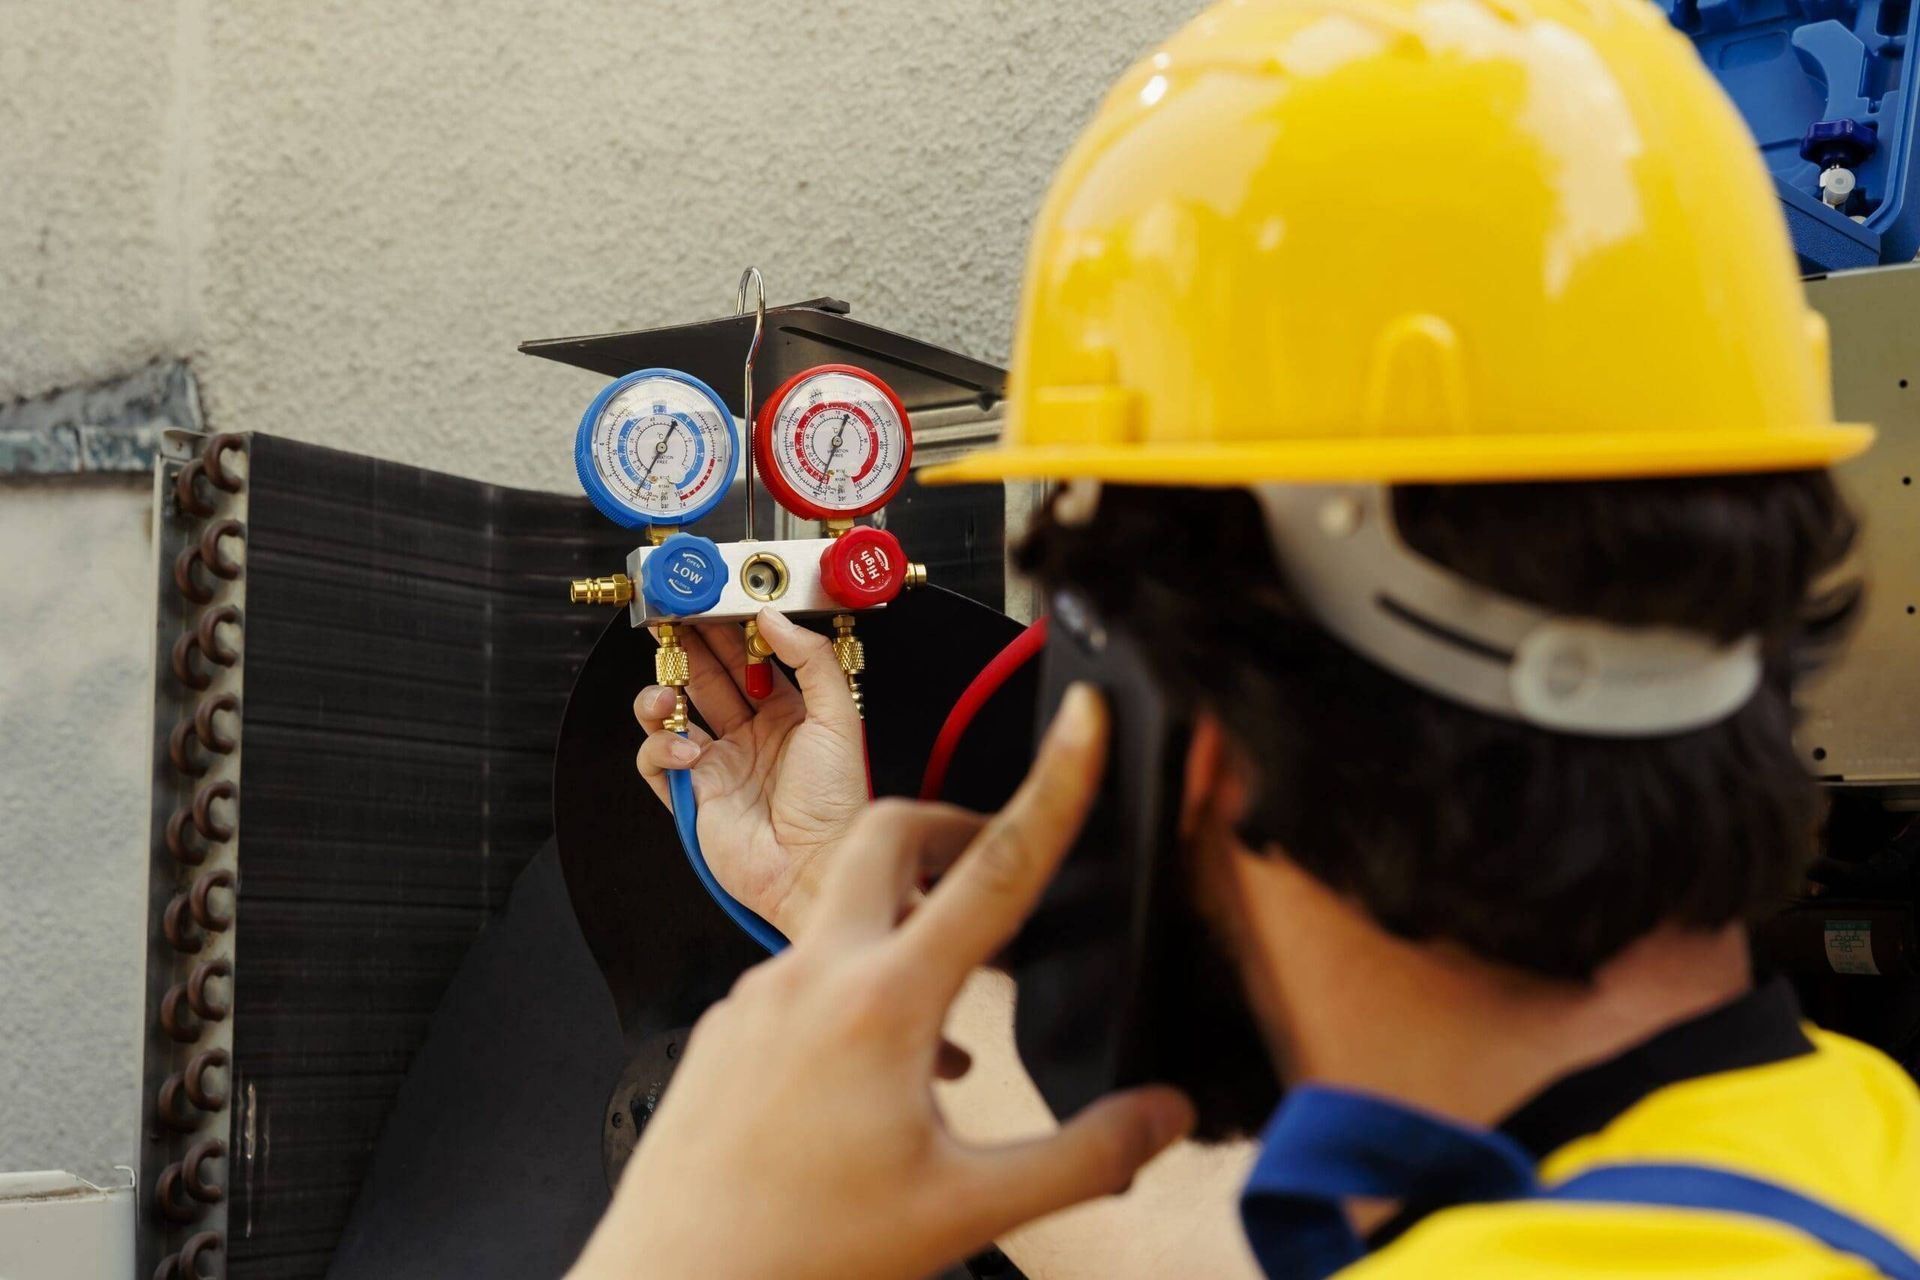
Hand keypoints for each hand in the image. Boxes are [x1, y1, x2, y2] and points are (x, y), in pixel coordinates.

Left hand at [572, 686, 1196, 1279]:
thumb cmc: (803, 1256)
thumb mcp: (968, 1211)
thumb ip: (1081, 1158)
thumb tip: (1162, 1115)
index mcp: (884, 1005)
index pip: (995, 868)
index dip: (1055, 785)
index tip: (1086, 722)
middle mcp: (813, 976)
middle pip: (892, 837)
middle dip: (956, 827)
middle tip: (1000, 863)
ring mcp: (759, 996)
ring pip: (844, 906)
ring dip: (909, 920)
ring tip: (958, 997)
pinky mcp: (728, 1029)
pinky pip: (805, 969)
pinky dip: (859, 980)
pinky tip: (884, 1066)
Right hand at [634, 607, 868, 935]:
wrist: (814, 869)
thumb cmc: (836, 803)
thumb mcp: (838, 717)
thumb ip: (810, 660)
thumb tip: (774, 618)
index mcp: (790, 715)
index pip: (752, 660)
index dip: (729, 631)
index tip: (713, 604)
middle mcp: (752, 736)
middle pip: (709, 678)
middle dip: (689, 649)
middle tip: (672, 623)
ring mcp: (720, 764)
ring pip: (673, 715)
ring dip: (663, 695)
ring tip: (670, 693)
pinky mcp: (693, 795)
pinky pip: (657, 760)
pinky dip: (661, 748)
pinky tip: (686, 751)